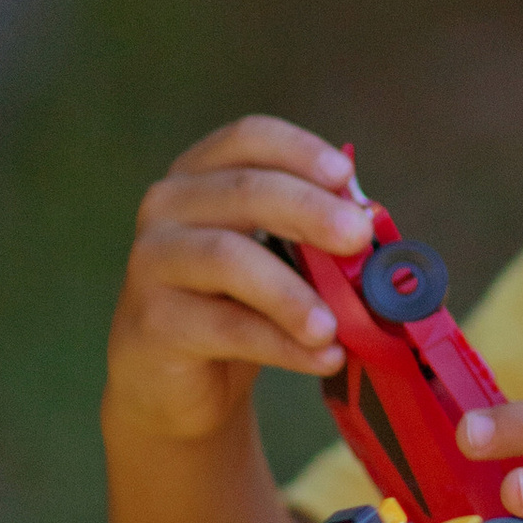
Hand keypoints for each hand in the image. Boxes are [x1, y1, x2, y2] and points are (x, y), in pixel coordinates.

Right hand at [106, 116, 374, 443]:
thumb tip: (370, 222)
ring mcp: (152, 260)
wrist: (181, 383)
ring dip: (291, 292)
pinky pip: (225, 326)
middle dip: (308, 211)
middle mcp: (168, 206)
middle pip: (244, 191)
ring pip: (228, 259)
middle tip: (357, 237)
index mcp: (203, 176)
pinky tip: (323, 357)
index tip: (346, 176)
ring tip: (334, 325)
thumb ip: (318, 237)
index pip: (249, 138)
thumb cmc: (240, 307)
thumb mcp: (282, 261)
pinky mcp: (152, 320)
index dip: (299, 150)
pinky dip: (282, 344)